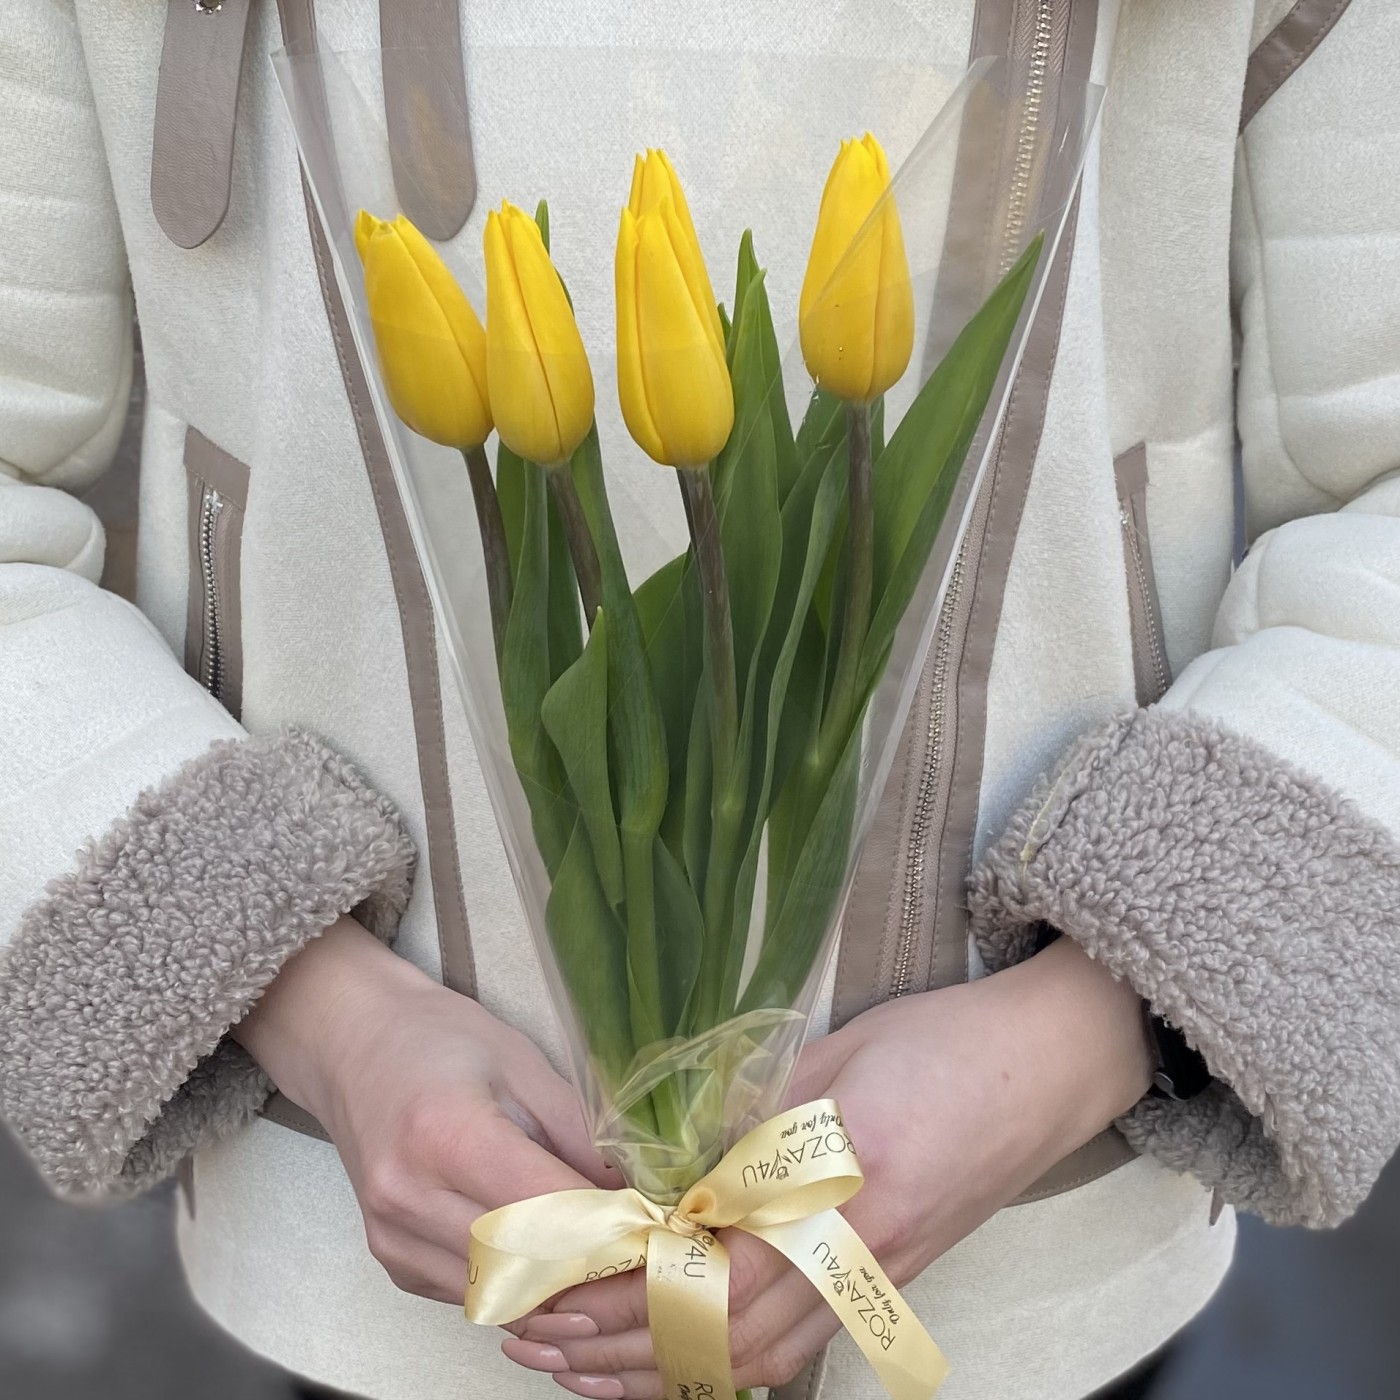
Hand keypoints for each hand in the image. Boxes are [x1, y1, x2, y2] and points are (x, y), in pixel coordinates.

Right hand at [233, 916, 616, 1303]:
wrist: (352, 1042)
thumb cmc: (440, 1039)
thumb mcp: (522, 1062)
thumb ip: (577, 1133)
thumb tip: (632, 1195)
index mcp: (446, 1134)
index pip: (544, 1210)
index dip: (607, 1226)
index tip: (654, 1227)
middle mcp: (409, 1196)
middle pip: (523, 1266)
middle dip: (593, 1270)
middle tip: (642, 1259)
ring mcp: (393, 1236)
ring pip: (499, 1296)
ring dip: (559, 1289)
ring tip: (607, 1265)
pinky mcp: (391, 1259)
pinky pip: (471, 1294)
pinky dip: (518, 1286)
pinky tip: (548, 1259)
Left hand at [503, 938, 1152, 1396]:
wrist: (1052, 1063)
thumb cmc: (948, 1043)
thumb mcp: (841, 1058)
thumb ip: (757, 1121)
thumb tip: (677, 1170)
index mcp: (846, 1187)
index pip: (719, 1267)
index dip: (631, 1288)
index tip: (559, 1283)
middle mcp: (862, 1254)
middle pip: (728, 1333)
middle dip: (624, 1343)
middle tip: (540, 1334)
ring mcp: (880, 1278)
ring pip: (760, 1360)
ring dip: (665, 1367)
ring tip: (584, 1363)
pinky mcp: (889, 1282)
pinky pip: (798, 1348)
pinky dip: (726, 1365)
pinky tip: (678, 1359)